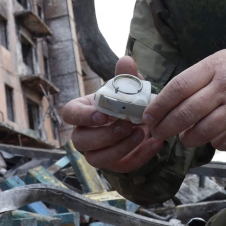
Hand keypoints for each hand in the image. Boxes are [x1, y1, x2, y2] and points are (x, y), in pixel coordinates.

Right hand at [60, 56, 163, 172]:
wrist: (145, 119)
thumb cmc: (128, 102)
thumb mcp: (129, 88)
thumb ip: (126, 76)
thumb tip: (126, 60)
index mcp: (83, 111)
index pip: (70, 114)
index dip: (82, 117)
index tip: (102, 115)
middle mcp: (85, 134)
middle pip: (81, 141)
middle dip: (104, 134)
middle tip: (127, 124)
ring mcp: (98, 152)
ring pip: (97, 159)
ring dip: (120, 147)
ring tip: (141, 133)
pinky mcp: (116, 164)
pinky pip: (123, 165)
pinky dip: (140, 156)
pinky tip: (155, 144)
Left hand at [142, 46, 225, 150]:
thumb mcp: (222, 58)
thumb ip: (198, 77)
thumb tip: (169, 100)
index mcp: (215, 66)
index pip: (178, 88)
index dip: (159, 106)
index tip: (148, 116)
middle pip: (186, 113)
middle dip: (166, 127)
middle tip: (158, 133)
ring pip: (204, 132)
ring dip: (189, 139)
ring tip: (186, 137)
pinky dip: (216, 143)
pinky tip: (214, 136)